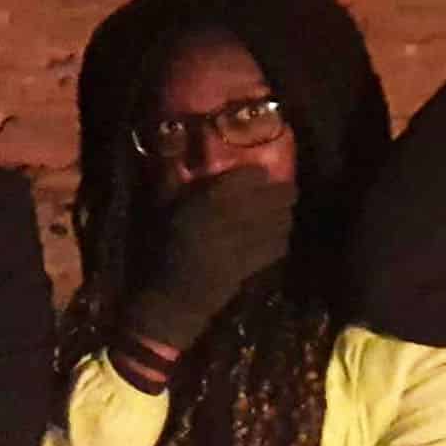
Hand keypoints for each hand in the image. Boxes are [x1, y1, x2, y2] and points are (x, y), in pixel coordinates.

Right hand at [123, 169, 295, 352]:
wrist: (170, 299)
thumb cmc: (160, 250)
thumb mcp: (160, 209)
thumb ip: (170, 179)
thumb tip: (173, 146)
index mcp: (209, 201)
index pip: (248, 178)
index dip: (257, 173)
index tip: (257, 172)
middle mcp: (234, 219)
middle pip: (274, 198)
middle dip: (281, 190)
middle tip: (281, 186)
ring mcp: (248, 243)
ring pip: (280, 221)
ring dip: (284, 212)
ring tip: (283, 207)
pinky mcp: (255, 264)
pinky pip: (278, 245)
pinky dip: (281, 236)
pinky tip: (277, 233)